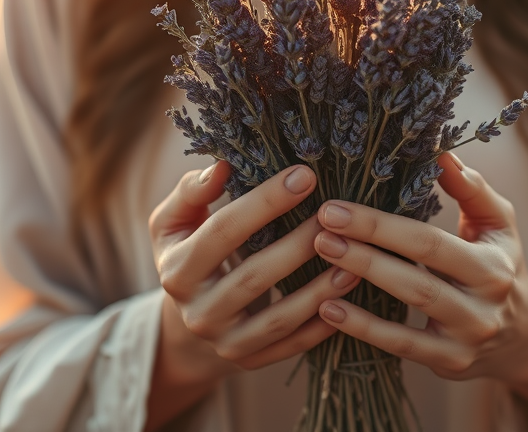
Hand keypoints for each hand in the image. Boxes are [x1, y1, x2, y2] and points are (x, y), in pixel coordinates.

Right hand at [145, 161, 360, 426]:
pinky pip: (292, 345)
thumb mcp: (173, 223)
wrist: (186, 322)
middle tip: (335, 217)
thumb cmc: (189, 252)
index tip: (304, 175)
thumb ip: (192, 193)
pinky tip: (349, 297)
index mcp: (177, 271)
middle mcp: (198, 313)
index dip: (264, 202)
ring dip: (318, 289)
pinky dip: (323, 325)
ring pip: (278, 318)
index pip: (223, 231)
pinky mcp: (249, 361)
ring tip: (354, 260)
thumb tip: (222, 166)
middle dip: (297, 244)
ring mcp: (224, 343)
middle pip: (253, 276)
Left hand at [312, 153, 527, 414]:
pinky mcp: (449, 363)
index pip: (430, 243)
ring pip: (408, 312)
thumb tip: (440, 153)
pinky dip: (364, 329)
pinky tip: (328, 310)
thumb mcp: (498, 223)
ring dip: (361, 283)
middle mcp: (483, 307)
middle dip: (365, 250)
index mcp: (493, 267)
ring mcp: (466, 340)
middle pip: (417, 278)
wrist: (522, 333)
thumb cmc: (499, 261)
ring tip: (322, 257)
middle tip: (321, 228)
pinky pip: (401, 347)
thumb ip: (471, 189)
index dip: (382, 225)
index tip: (336, 206)